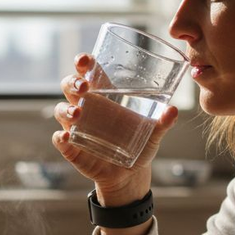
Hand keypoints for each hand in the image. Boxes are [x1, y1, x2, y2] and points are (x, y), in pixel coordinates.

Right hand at [51, 53, 178, 205]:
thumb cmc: (139, 144)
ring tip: (78, 114)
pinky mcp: (73, 148)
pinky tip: (66, 137)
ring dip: (66, 110)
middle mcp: (86, 107)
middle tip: (84, 87)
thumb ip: (163, 122)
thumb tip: (173, 110)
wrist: (130, 174)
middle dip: (73, 82)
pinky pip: (60, 140)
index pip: (89, 72)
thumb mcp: (153, 133)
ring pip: (61, 110)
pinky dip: (60, 138)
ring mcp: (77, 128)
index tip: (84, 60)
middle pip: (70, 86)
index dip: (83, 63)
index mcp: (104, 95)